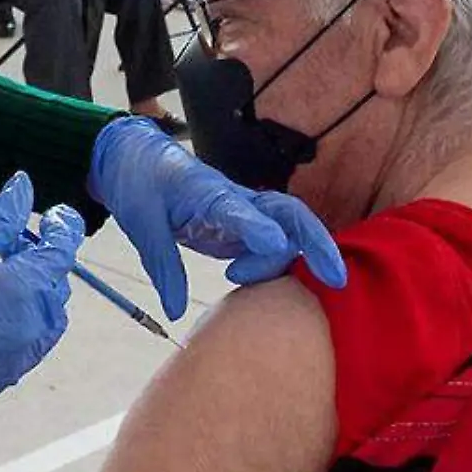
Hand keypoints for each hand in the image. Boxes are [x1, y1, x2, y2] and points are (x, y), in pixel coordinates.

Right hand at [0, 172, 82, 405]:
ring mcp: (19, 357)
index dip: (62, 228)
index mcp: (26, 289)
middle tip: (12, 244)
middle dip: (41, 262)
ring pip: (46, 321)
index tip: (53, 215)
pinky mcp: (1, 377)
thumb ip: (0, 215)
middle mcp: (32, 327)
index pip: (62, 252)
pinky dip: (18, 324)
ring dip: (35, 296)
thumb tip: (23, 187)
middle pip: (56, 287)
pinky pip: (25, 347)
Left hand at [88, 117, 345, 319]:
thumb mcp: (140, 224)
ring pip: (287, 230)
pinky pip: (275, 243)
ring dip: (288, 258)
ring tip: (237, 276)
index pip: (238, 209)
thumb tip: (175, 313)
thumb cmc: (139, 183)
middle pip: (288, 214)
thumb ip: (162, 267)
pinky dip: (281, 263)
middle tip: (335, 279)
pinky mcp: (242, 226)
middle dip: (316, 242)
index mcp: (206, 191)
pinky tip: (265, 285)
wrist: (136, 158)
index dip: (257, 229)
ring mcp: (243, 212)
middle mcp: (234, 200)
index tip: (276, 246)